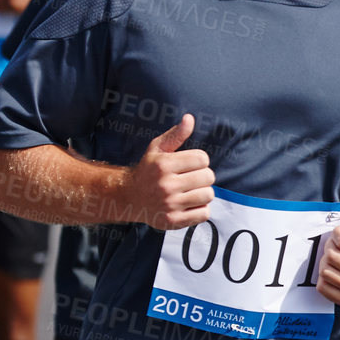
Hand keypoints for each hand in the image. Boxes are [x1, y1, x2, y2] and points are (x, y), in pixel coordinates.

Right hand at [124, 115, 213, 229]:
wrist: (130, 197)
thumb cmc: (148, 170)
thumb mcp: (157, 149)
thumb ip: (175, 135)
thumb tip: (190, 119)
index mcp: (164, 165)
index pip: (202, 158)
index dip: (200, 160)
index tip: (191, 164)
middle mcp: (166, 185)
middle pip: (208, 177)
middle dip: (203, 177)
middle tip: (192, 179)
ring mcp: (170, 204)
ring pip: (208, 195)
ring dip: (203, 193)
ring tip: (191, 192)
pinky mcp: (173, 221)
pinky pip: (204, 214)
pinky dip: (201, 209)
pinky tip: (189, 205)